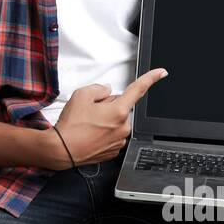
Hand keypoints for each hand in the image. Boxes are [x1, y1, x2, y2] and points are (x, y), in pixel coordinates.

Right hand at [47, 68, 168, 169]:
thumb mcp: (81, 96)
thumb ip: (99, 88)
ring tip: (88, 125)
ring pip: (117, 122)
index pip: (138, 90)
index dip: (151, 78)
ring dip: (106, 120)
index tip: (161, 73)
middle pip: (121, 107)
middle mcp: (123, 127)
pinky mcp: (114, 151)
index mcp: (118, 111)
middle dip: (109, 106)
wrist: (62, 150)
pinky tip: (91, 134)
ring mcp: (119, 140)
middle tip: (91, 111)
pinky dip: (104, 132)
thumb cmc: (71, 126)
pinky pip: (113, 135)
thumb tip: (106, 90)